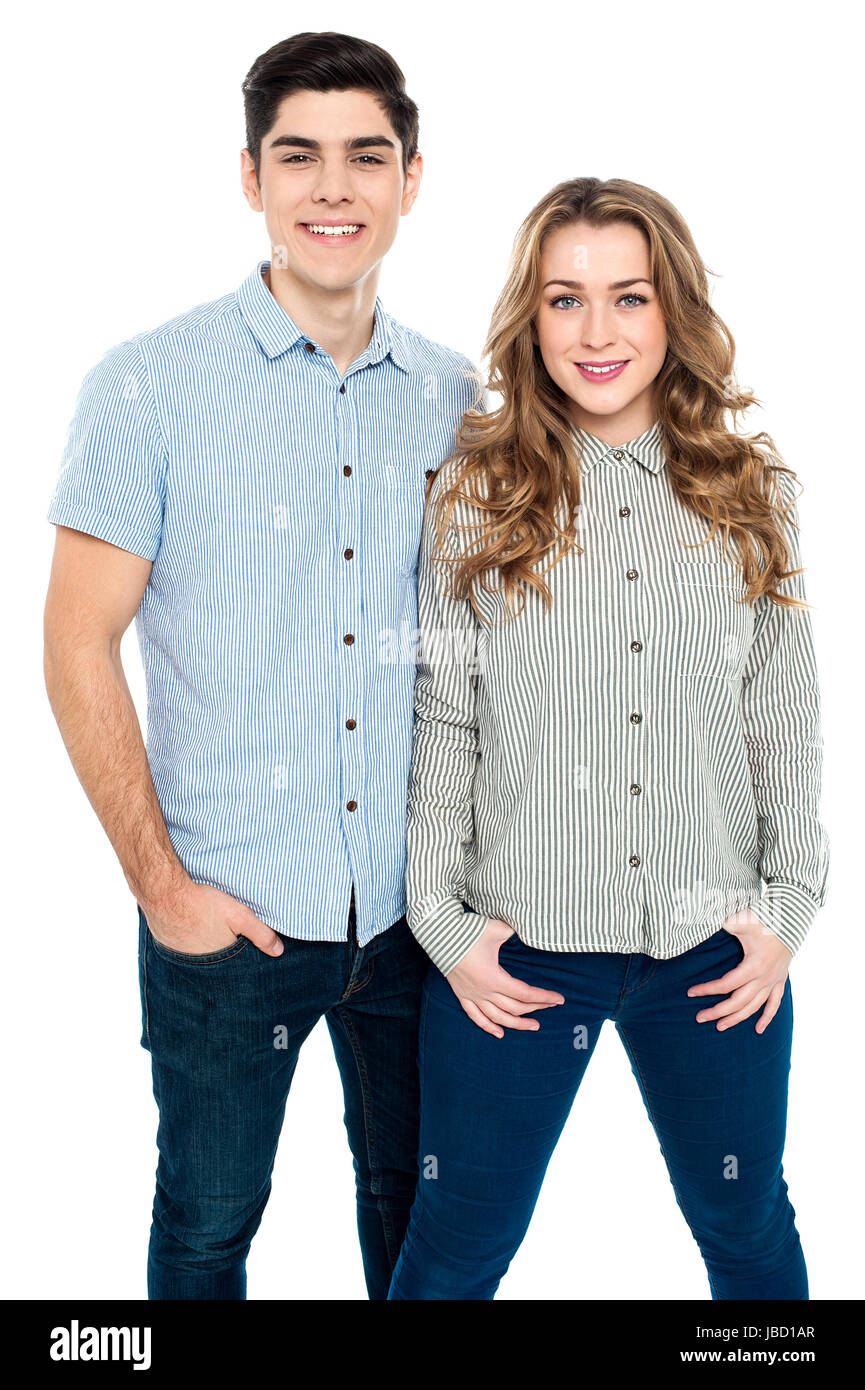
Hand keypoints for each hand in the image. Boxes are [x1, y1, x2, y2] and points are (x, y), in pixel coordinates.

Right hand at [141, 881, 284, 956]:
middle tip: (225, 937)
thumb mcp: (239, 916)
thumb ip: (261, 934)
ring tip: (209, 929)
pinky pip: (183, 948)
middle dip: (224, 954)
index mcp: (217, 963)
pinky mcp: (166, 947)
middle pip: (217, 963)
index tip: (244, 955)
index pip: (234, 971)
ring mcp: (179, 958)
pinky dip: (190, 941)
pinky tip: (192, 927)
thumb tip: (278, 951)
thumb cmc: (201, 903)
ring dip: (205, 948)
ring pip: (199, 956)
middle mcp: (197, 967)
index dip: (240, 962)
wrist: (162, 892)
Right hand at [445, 918, 564, 1036]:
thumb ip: (516, 933)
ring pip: (498, 1017)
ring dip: (517, 1024)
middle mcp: (484, 991)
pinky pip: (475, 1016)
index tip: (559, 999)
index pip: (525, 993)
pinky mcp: (462, 994)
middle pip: (515, 1007)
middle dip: (536, 1008)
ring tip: (534, 1026)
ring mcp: (472, 995)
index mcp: (495, 978)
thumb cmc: (469, 931)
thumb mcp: (498, 929)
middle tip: (551, 1007)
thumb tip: (531, 932)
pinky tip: (499, 1033)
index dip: (544, 997)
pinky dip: (488, 1026)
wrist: (439, 934)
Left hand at [687, 910, 791, 1032]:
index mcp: (754, 966)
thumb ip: (720, 926)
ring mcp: (774, 980)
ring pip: (754, 1007)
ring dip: (737, 1018)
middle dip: (718, 1011)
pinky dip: (767, 1017)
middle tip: (699, 1018)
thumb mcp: (739, 921)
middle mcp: (765, 978)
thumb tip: (698, 924)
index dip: (707, 990)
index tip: (690, 993)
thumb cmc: (763, 918)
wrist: (791, 917)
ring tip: (720, 1027)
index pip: (726, 985)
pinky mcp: (781, 980)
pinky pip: (775, 1003)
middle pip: (738, 1001)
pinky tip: (758, 1030)